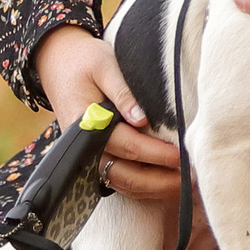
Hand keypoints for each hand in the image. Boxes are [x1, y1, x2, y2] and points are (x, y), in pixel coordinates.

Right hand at [33, 24, 185, 201]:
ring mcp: (88, 154)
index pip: (126, 145)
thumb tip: (142, 118)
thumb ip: (123, 92)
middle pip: (124, 174)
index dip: (156, 153)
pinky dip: (143, 186)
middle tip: (191, 177)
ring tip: (186, 184)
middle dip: (159, 181)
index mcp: (84, 123)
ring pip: (122, 182)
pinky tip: (167, 182)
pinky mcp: (95, 155)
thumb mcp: (104, 65)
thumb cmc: (85, 61)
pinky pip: (118, 178)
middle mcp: (84, 145)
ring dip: (153, 188)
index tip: (182, 156)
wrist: (58, 62)